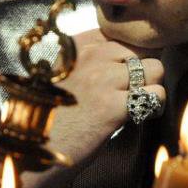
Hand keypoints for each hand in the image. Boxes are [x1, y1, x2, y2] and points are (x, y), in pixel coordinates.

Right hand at [10, 29, 164, 187]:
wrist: (31, 153)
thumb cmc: (50, 119)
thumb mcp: (65, 77)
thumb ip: (91, 61)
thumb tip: (133, 56)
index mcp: (75, 46)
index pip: (122, 34)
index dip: (130, 56)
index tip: (124, 75)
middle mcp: (89, 56)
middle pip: (142, 50)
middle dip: (144, 72)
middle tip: (131, 95)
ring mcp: (101, 78)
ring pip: (155, 69)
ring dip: (151, 89)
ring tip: (136, 106)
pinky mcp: (112, 106)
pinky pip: (156, 95)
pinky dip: (154, 108)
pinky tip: (137, 117)